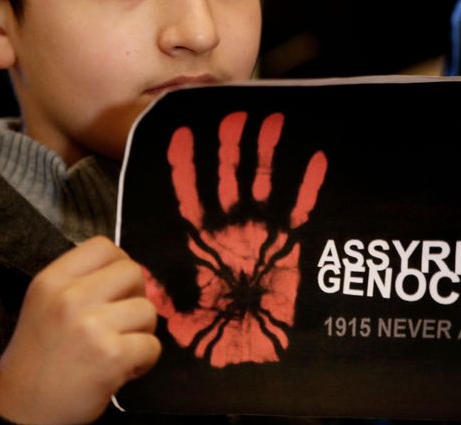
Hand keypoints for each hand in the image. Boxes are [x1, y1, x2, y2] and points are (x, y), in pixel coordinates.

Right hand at [0, 236, 160, 424]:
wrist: (19, 413)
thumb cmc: (38, 359)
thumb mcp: (45, 306)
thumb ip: (81, 284)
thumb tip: (130, 274)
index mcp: (52, 280)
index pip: (103, 245)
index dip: (119, 264)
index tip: (117, 288)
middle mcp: (70, 297)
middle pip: (132, 272)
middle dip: (136, 296)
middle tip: (122, 321)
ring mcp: (92, 326)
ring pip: (147, 310)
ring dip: (141, 332)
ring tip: (119, 349)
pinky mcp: (112, 356)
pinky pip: (152, 346)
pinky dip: (144, 361)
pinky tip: (122, 370)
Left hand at [143, 111, 326, 367]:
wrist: (245, 345)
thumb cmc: (210, 326)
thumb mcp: (178, 304)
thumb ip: (165, 282)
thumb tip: (145, 267)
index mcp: (201, 236)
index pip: (190, 192)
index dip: (186, 165)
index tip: (181, 135)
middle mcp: (230, 226)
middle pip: (228, 177)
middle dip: (229, 147)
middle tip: (231, 115)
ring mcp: (260, 230)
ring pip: (262, 182)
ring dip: (267, 153)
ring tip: (271, 122)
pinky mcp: (287, 241)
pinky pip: (299, 208)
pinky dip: (307, 185)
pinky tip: (315, 160)